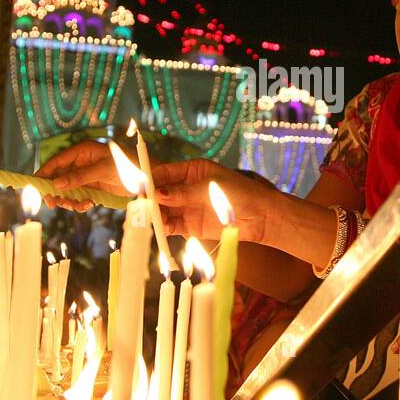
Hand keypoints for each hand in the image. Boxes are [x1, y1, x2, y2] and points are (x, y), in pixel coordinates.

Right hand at [35, 141, 128, 211]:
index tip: (34, 185)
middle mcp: (82, 162)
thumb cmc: (129, 166)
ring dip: (69, 200)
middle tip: (53, 203)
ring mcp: (87, 176)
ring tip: (78, 205)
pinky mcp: (93, 188)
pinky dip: (80, 203)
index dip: (44, 172)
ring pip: (67, 190)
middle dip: (56, 191)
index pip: (57, 161)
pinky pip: (79, 197)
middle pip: (59, 178)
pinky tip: (88, 205)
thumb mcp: (103, 170)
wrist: (147, 178)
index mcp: (83, 151)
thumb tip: (56, 184)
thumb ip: (80, 177)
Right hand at [150, 160, 277, 243]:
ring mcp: (187, 207)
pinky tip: (157, 228)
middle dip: (149, 198)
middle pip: (160, 192)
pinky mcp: (190, 225)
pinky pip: (171, 225)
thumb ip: (184, 193)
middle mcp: (186, 188)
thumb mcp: (211, 188)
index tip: (139, 186)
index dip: (150, 179)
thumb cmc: (241, 193)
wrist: (261, 217)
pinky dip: (162, 228)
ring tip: (146, 218)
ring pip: (163, 210)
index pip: (164, 173)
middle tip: (138, 205)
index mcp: (192, 171)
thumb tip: (158, 194)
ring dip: (153, 214)